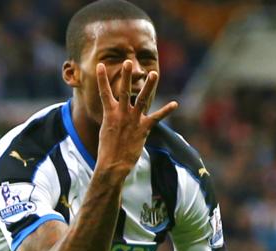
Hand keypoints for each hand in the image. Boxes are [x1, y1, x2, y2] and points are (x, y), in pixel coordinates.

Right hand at [95, 61, 177, 177]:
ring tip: (154, 73)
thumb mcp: (106, 131)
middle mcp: (121, 114)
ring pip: (142, 98)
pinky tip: (175, 104)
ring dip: (148, 86)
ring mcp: (133, 120)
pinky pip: (157, 117)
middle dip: (125, 75)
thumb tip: (114, 116)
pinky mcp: (144, 128)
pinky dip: (166, 110)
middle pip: (123, 90)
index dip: (101, 78)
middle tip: (127, 62)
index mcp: (109, 114)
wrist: (113, 164)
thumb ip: (113, 119)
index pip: (104, 92)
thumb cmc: (107, 150)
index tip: (100, 65)